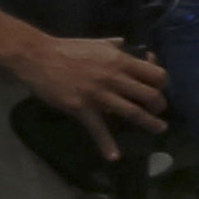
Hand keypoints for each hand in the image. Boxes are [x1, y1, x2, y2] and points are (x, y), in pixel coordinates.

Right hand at [8, 31, 164, 154]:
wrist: (37, 56)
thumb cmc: (68, 48)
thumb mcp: (97, 42)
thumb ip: (114, 45)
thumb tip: (125, 44)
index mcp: (120, 61)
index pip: (155, 74)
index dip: (161, 83)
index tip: (158, 89)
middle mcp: (114, 78)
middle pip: (150, 95)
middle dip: (159, 105)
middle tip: (158, 111)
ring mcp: (98, 94)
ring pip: (133, 112)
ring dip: (149, 123)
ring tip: (159, 129)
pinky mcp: (81, 107)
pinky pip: (98, 129)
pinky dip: (106, 144)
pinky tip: (114, 156)